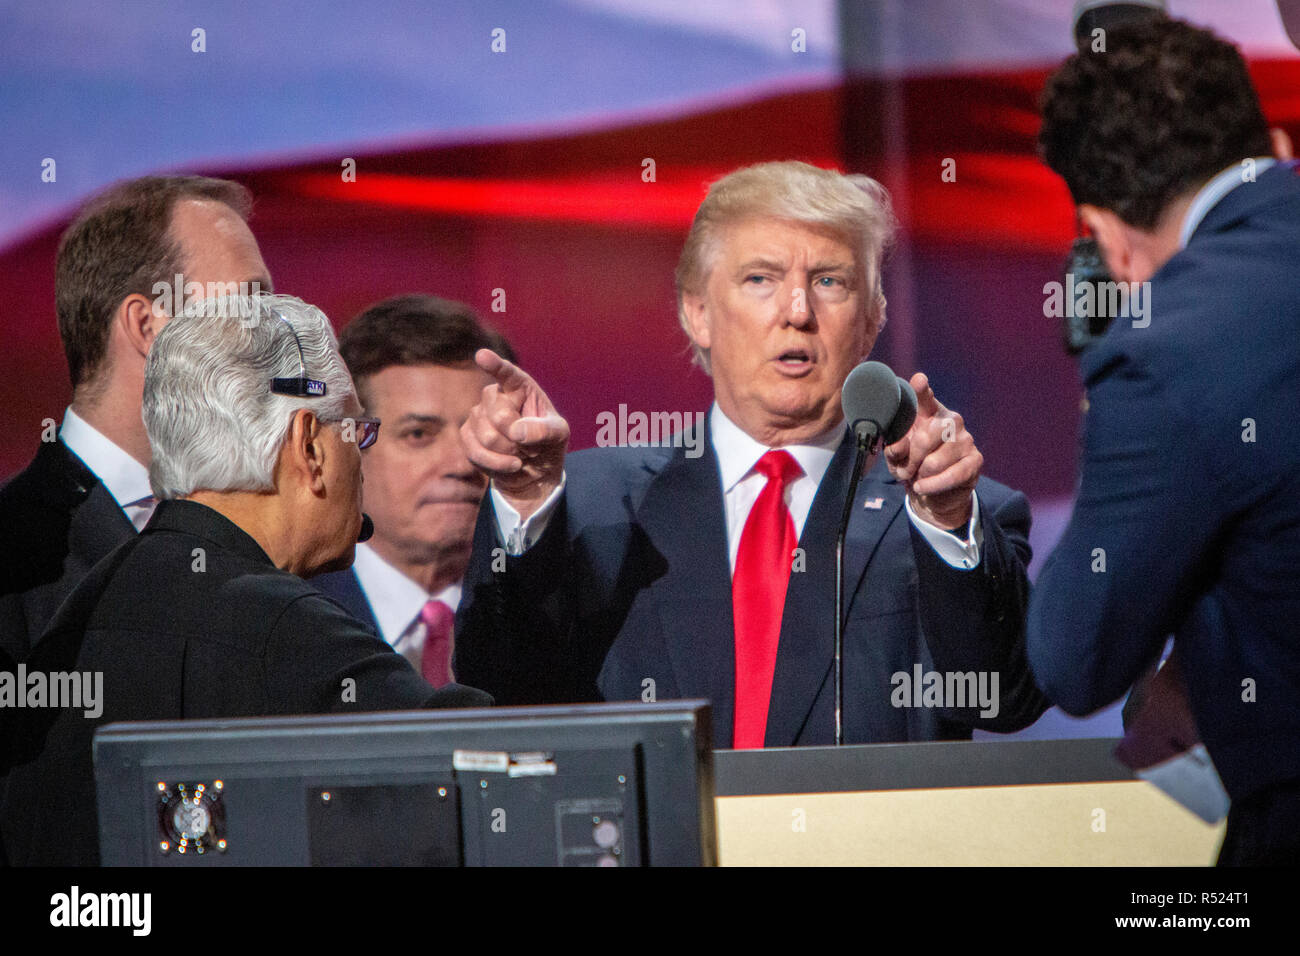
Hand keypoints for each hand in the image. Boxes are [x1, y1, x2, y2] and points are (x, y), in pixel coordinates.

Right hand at [461, 349, 568, 520]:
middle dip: (517, 437)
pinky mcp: (467, 436)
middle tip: (530, 444)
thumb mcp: (558, 434)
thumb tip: (517, 432)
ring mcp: (478, 415)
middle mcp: (495, 396)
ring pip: (486, 436)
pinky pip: (475, 451)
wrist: (534, 470)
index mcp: (519, 387)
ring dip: (509, 452)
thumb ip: (544, 430)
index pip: (507, 373)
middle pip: (499, 415)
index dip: (494, 365)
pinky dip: (497, 464)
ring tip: (520, 453)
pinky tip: (511, 464)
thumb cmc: (548, 443)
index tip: (482, 356)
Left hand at [883, 372, 980, 529]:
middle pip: (925, 438)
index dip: (921, 390)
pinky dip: (932, 485)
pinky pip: (950, 475)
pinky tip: (923, 487)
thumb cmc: (913, 466)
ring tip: (917, 478)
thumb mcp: (897, 457)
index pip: (925, 399)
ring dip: (920, 476)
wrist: (932, 493)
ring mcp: (966, 439)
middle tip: (904, 471)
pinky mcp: (975, 460)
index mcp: (929, 414)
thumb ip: (894, 448)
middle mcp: (950, 421)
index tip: (919, 381)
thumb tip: (898, 447)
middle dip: (910, 460)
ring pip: (934, 461)